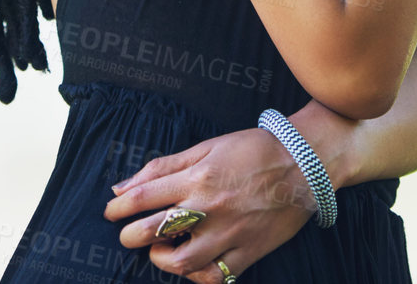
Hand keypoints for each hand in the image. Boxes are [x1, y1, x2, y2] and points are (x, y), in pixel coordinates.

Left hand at [103, 127, 317, 282]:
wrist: (305, 164)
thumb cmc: (254, 149)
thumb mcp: (207, 147)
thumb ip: (165, 166)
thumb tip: (124, 185)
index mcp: (198, 177)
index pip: (144, 197)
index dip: (119, 207)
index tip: (111, 212)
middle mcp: (210, 207)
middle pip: (154, 231)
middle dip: (131, 236)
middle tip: (128, 235)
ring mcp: (230, 233)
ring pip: (183, 262)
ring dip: (162, 259)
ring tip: (160, 251)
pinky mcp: (249, 251)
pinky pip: (216, 276)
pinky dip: (197, 276)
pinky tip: (191, 265)